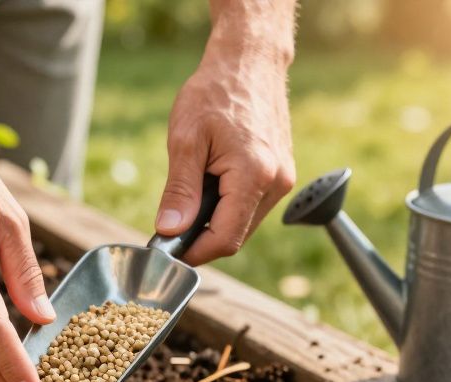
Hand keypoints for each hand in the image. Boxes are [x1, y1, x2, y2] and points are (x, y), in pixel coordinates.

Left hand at [155, 31, 295, 264]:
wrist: (248, 62)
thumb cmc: (215, 93)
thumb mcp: (185, 140)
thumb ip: (179, 191)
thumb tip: (170, 231)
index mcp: (254, 175)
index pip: (225, 239)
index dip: (193, 251)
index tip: (167, 248)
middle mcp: (276, 182)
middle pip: (235, 236)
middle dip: (202, 235)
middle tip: (172, 218)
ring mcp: (283, 179)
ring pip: (244, 223)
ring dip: (215, 218)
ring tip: (195, 185)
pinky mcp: (282, 174)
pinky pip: (252, 206)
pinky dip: (228, 204)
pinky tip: (213, 179)